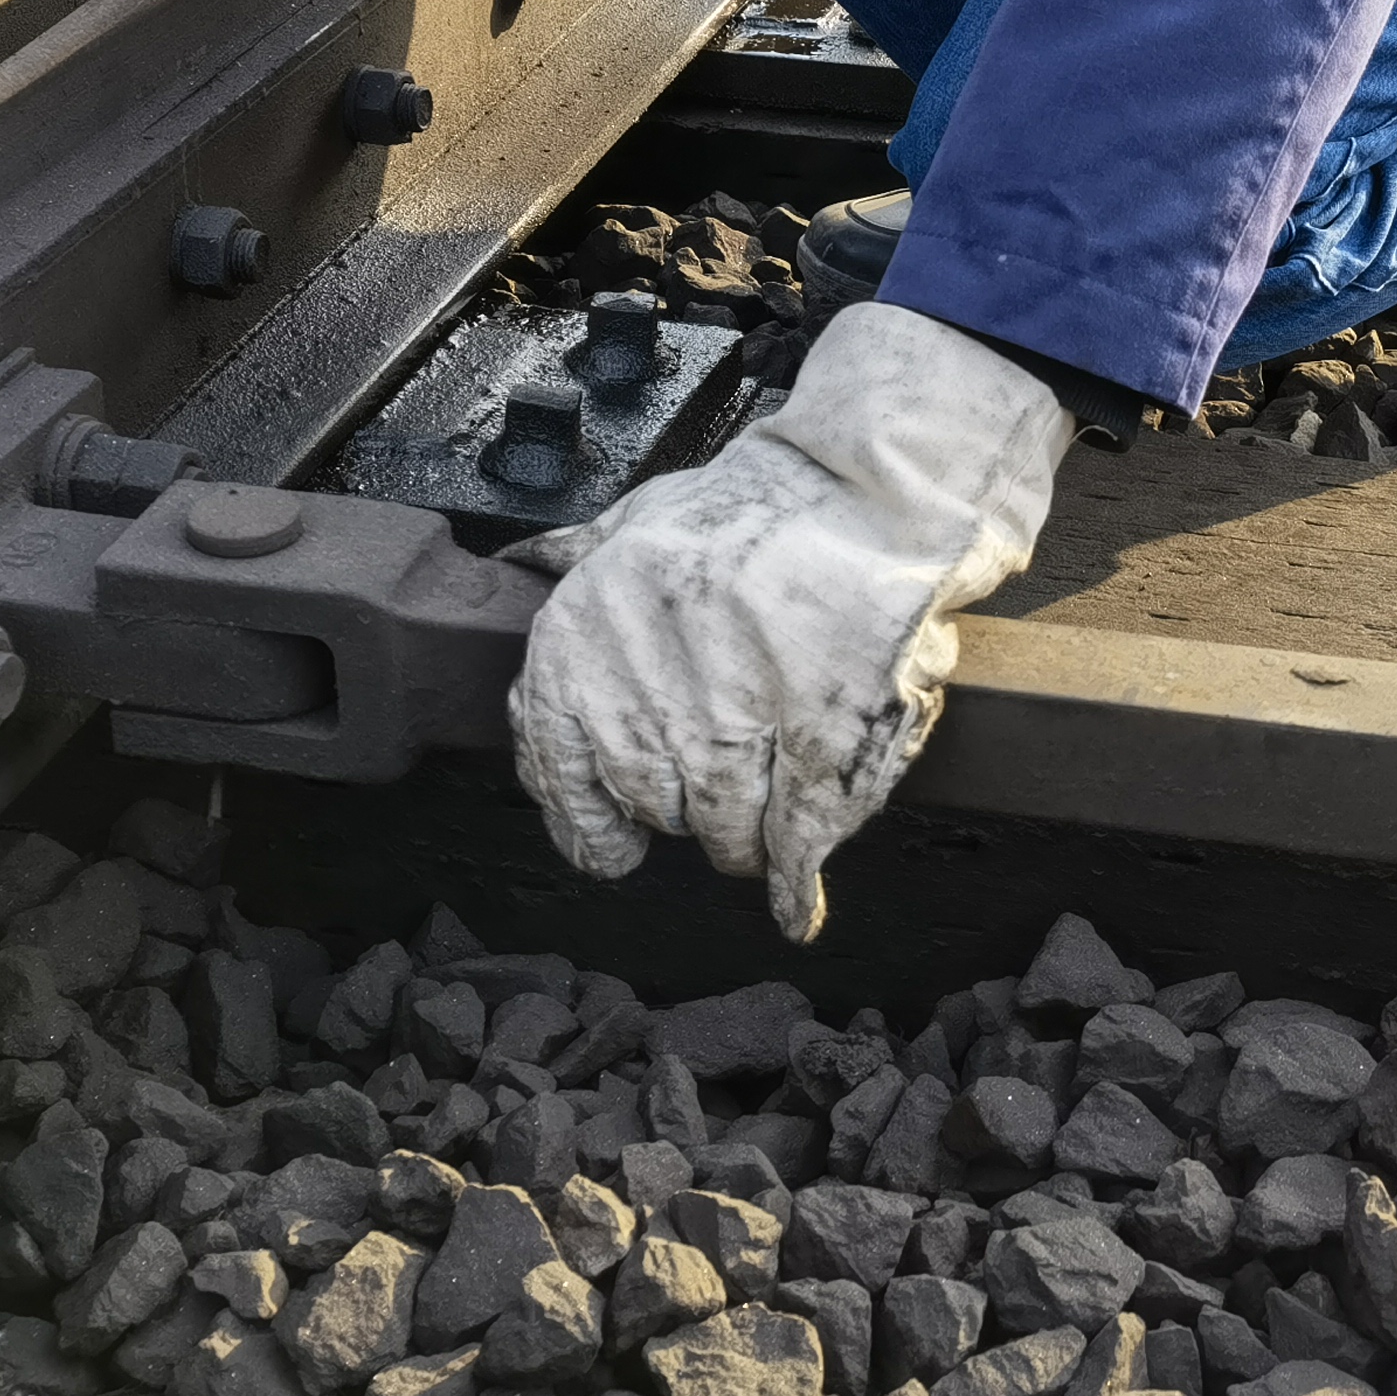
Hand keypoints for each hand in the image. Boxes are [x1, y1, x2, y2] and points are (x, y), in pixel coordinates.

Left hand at [505, 302, 1074, 941]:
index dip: (590, 818)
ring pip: (725, 836)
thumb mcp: (638, 518)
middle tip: (723, 776)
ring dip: (749, 833)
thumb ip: (582, 557)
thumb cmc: (761, 504)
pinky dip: (794, 883)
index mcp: (579, 645)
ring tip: (774, 796)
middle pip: (653, 810)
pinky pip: (792, 849)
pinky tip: (795, 903)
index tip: (613, 841)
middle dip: (687, 806)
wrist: (871, 492)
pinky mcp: (808, 759)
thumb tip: (524, 563)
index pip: (557, 777)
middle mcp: (637, 700)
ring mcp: (726, 735)